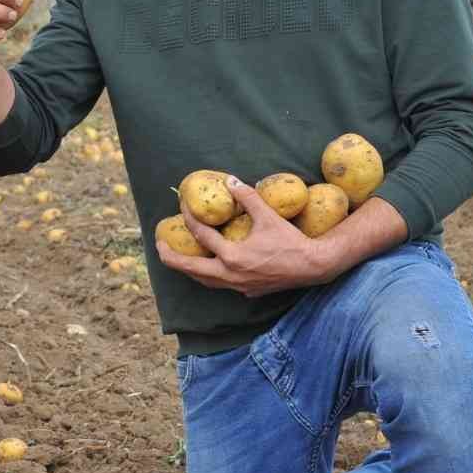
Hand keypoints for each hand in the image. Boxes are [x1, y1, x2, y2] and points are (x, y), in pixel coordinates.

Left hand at [156, 177, 332, 297]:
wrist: (313, 266)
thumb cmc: (291, 241)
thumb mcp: (268, 216)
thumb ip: (247, 197)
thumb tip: (230, 181)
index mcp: (232, 256)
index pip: (203, 236)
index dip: (190, 220)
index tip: (182, 208)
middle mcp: (230, 275)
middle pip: (191, 269)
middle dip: (172, 257)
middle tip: (159, 245)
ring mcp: (239, 286)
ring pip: (205, 281)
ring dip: (189, 270)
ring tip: (178, 259)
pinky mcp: (248, 292)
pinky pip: (221, 285)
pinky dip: (210, 276)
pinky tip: (210, 269)